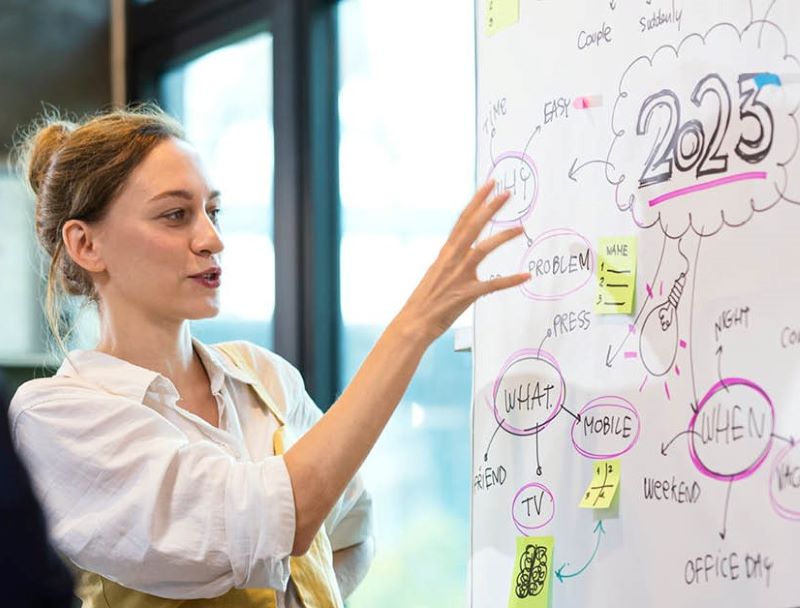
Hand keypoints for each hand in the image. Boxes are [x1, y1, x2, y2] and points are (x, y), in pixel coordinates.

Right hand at [395, 179, 530, 343]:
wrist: (415, 321)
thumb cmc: (426, 300)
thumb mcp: (437, 273)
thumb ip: (451, 261)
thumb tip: (462, 253)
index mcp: (445, 252)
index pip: (462, 219)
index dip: (477, 201)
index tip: (488, 185)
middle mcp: (452, 259)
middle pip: (472, 226)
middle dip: (490, 208)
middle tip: (506, 192)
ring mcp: (459, 275)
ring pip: (483, 249)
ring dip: (503, 236)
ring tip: (521, 227)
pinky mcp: (467, 294)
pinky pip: (493, 285)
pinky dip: (510, 280)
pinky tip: (525, 276)